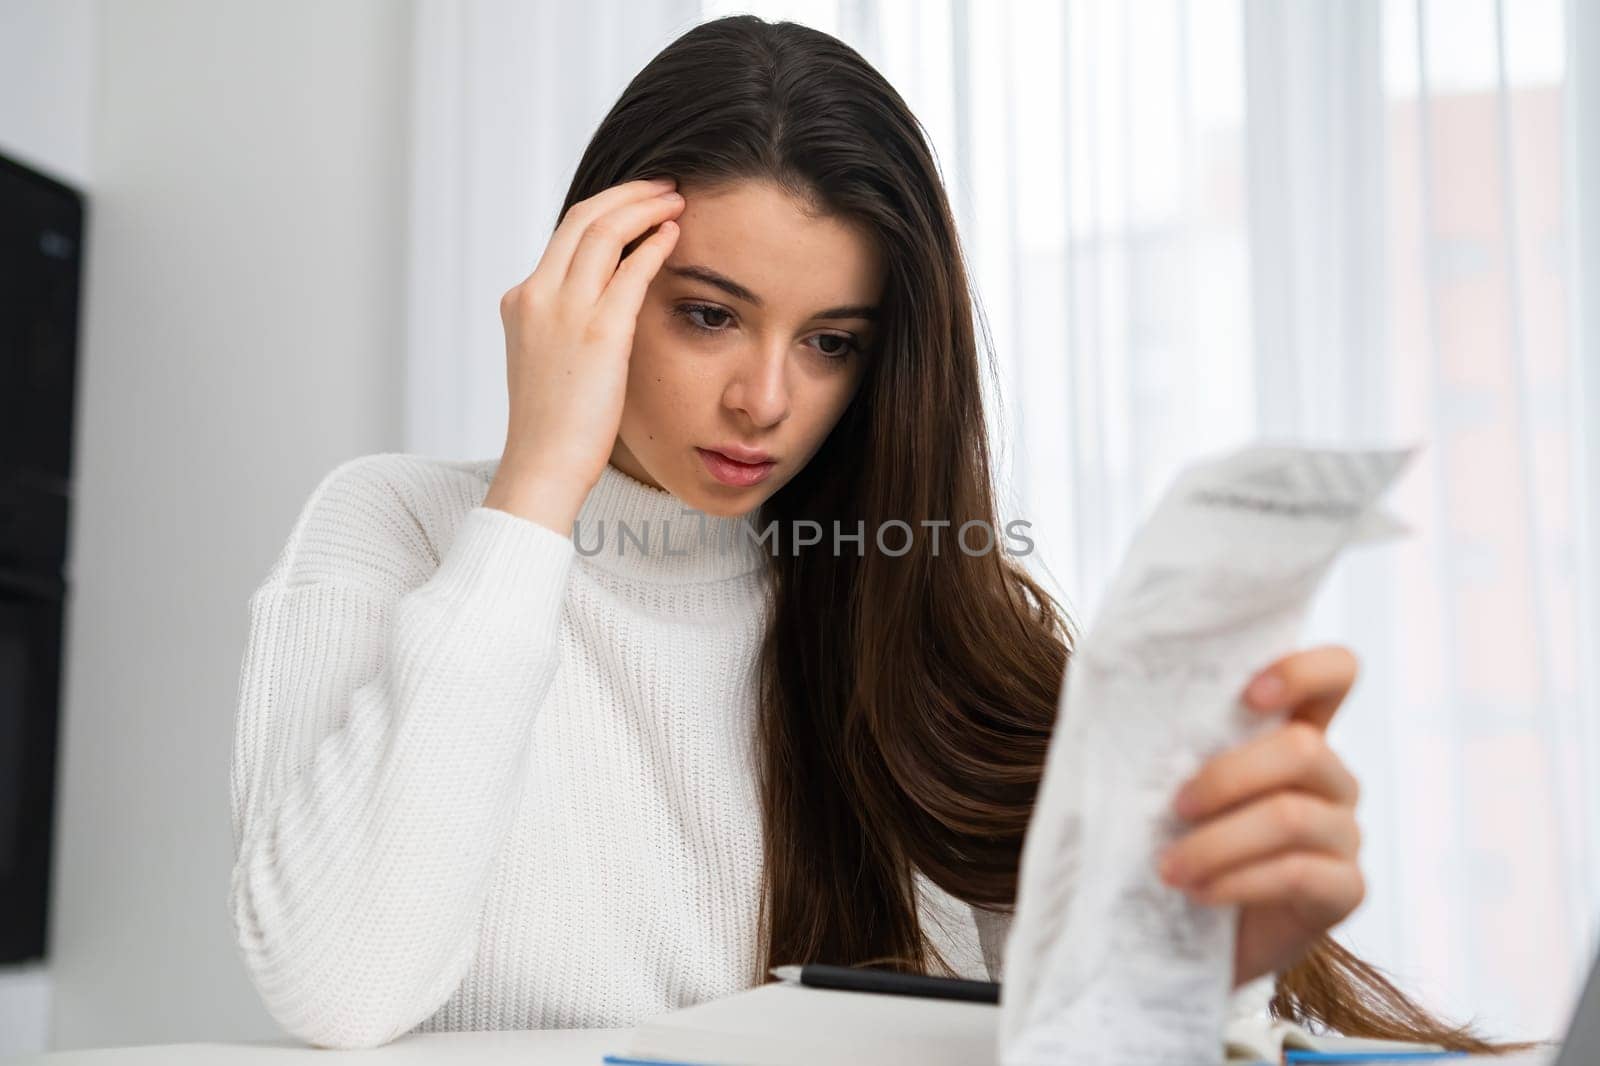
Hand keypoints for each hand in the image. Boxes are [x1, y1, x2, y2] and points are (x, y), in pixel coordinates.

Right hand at [486, 176, 684, 532]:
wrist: (542, 465)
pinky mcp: (598, 332)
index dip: (604, 210)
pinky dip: (655, 244)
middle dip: (627, 194)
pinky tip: (675, 234)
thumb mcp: (550, 362)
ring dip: (645, 208)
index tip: (635, 203)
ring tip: (676, 200)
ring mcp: (564, 311)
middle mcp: (537, 296)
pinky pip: (631, 269)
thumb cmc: (553, 427)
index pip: (564, 235)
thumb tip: (607, 307)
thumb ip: (568, 326)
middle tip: (663, 186)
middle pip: (582, 218)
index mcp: (521, 301)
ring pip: (605, 231)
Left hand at [1156, 645, 1365, 987]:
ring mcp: (1344, 833)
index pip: (1335, 673)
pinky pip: (1297, 874)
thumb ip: (1168, 740)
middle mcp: (1331, 777)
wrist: (1183, 933)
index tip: (1248, 695)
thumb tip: (1109, 695)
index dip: (1303, 671)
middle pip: (1303, 749)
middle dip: (1226, 777)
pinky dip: (1237, 881)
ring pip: (1292, 817)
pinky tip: (1199, 892)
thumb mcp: (1165, 783)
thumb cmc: (1171, 838)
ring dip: (1218, 842)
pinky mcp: (1345, 890)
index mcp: (1295, 731)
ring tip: (1168, 867)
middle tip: (1173, 807)